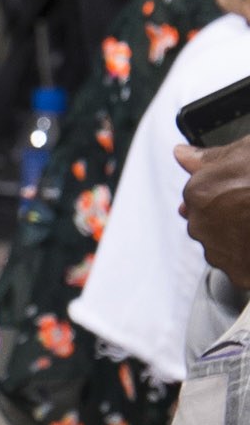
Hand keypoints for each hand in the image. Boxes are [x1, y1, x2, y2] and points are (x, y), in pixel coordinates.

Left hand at [175, 131, 249, 286]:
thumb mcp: (243, 152)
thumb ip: (209, 158)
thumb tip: (182, 155)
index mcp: (198, 192)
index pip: (197, 198)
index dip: (220, 195)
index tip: (238, 194)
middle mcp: (200, 224)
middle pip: (207, 224)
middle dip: (226, 219)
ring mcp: (219, 252)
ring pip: (221, 248)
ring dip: (237, 241)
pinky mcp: (239, 273)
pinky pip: (240, 270)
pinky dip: (249, 262)